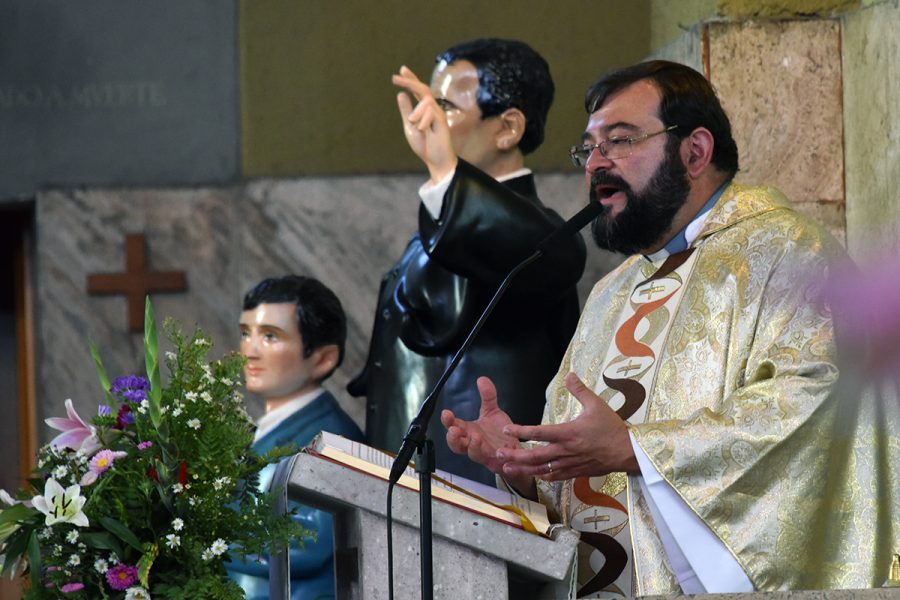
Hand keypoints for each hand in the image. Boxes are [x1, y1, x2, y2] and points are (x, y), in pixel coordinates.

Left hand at [392, 65, 456, 181]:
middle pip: (422, 89)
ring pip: (424, 102)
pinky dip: (422, 121)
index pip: (418, 91)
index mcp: (425, 110)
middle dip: (409, 81)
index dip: (411, 79)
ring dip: (416, 114)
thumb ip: (406, 111)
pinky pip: (429, 112)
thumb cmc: (425, 145)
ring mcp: (438, 114)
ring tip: (418, 128)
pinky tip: (425, 131)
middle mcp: (433, 109)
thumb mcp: (410, 127)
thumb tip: (400, 95)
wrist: (436, 160)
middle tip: (395, 78)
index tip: (402, 70)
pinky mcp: (442, 120)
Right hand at [440, 377, 533, 495]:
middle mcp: (474, 444)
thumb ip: (488, 397)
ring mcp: (485, 454)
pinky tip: (498, 450)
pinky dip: (497, 457)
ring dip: (473, 447)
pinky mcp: (498, 461)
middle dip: (453, 438)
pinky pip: (495, 462)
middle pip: (456, 445)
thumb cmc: (499, 433)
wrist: (516, 449)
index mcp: (469, 431)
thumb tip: (481, 379)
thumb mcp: (493, 411)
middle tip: (454, 430)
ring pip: (473, 454)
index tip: (446, 413)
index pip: (453, 426)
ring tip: (476, 437)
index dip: (448, 421)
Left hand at [497, 372, 637, 480]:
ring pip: (542, 469)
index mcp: (568, 433)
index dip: (521, 431)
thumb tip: (569, 375)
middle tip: (499, 453)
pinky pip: (555, 476)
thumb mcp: (597, 404)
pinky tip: (533, 474)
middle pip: (535, 455)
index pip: (539, 432)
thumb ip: (580, 390)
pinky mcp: (575, 472)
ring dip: (523, 469)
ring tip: (507, 468)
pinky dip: (542, 475)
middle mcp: (565, 450)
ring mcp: (569, 464)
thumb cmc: (612, 428)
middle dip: (515, 455)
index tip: (507, 430)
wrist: (628, 452)